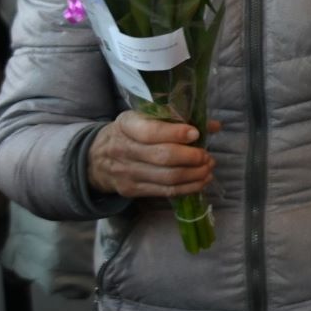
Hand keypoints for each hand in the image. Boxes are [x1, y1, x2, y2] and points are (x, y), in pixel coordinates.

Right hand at [87, 111, 220, 198]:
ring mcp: (127, 172)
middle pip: (163, 157)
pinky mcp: (132, 190)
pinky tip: (201, 181)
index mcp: (126, 125)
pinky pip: (165, 192)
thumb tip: (214, 125)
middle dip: (192, 157)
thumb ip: (176, 120)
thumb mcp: (143, 119)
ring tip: (208, 168)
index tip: (196, 133)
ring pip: (167, 177)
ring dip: (195, 174)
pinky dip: (188, 187)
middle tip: (206, 156)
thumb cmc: (129, 134)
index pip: (150, 131)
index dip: (176, 133)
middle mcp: (124, 149)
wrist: (95, 159)